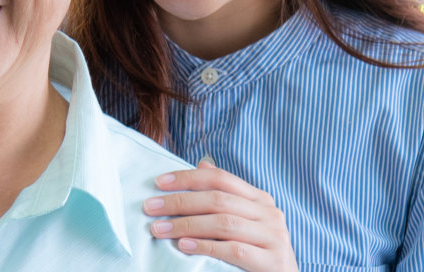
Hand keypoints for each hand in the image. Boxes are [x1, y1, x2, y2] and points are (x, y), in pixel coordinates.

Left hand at [144, 160, 299, 271]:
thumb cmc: (259, 251)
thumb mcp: (244, 220)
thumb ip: (226, 196)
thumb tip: (203, 163)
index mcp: (260, 199)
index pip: (220, 178)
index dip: (188, 178)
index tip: (158, 183)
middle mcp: (269, 213)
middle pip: (218, 199)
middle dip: (180, 202)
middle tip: (150, 207)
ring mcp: (273, 236)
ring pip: (224, 223)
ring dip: (186, 225)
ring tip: (159, 229)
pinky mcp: (272, 261)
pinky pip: (234, 250)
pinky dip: (206, 247)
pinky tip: (183, 246)